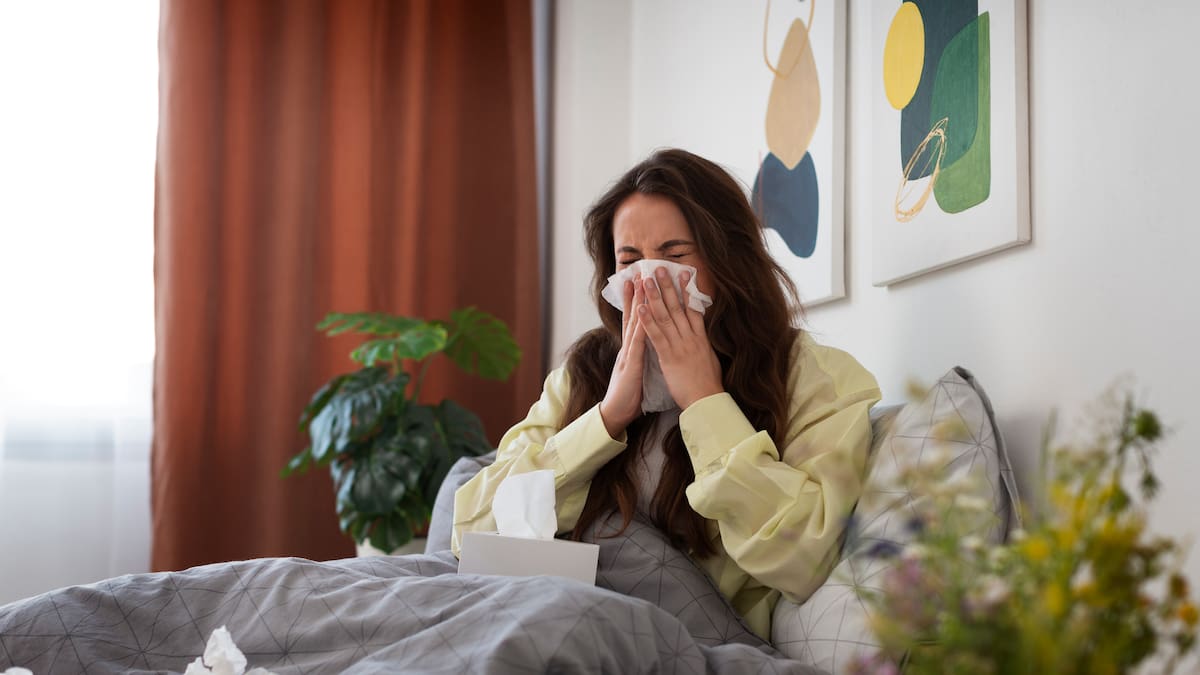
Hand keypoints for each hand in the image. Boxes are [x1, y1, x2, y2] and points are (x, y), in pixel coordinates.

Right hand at [599, 276, 646, 437]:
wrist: (615, 413)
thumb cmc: (629, 395)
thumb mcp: (636, 370)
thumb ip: (640, 356)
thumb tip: (647, 345)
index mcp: (632, 349)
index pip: (635, 320)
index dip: (637, 300)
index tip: (640, 281)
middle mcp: (628, 347)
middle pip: (633, 315)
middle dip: (636, 293)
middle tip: (639, 271)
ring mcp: (628, 354)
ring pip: (634, 323)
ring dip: (637, 302)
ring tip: (641, 282)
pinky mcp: (630, 365)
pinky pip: (637, 343)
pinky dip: (640, 326)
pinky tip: (642, 312)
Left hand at [638, 268, 723, 409]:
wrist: (707, 401)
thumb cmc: (708, 385)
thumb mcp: (710, 359)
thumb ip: (703, 345)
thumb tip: (702, 336)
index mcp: (700, 338)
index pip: (694, 308)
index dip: (688, 289)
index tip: (684, 272)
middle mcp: (690, 337)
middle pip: (678, 307)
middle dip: (668, 286)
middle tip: (659, 268)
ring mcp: (679, 346)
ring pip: (666, 316)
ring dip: (655, 296)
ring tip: (647, 280)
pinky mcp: (668, 357)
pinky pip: (656, 336)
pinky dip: (648, 321)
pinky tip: (640, 308)